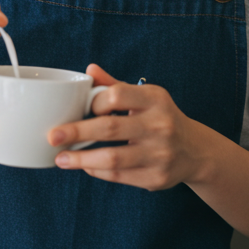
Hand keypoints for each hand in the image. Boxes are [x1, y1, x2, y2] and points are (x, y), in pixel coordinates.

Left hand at [47, 64, 210, 190]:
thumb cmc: (161, 118)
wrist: (195, 151)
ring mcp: (159, 153)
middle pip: (110, 128)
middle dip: (76, 132)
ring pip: (112, 158)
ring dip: (81, 159)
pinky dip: (97, 171)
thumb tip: (89, 70)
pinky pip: (119, 176)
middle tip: (52, 136)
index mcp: (155, 100)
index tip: (81, 109)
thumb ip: (116, 86)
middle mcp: (160, 125)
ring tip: (61, 159)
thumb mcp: (146, 98)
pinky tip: (84, 166)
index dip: (94, 103)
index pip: (117, 96)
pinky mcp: (156, 177)